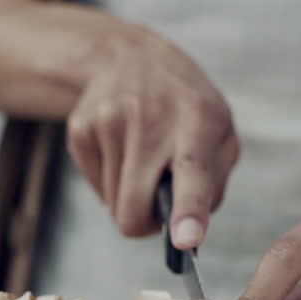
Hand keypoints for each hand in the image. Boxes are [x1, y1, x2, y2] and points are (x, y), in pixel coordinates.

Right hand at [66, 31, 237, 247]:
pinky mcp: (80, 130)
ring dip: (128, 194)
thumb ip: (214, 184)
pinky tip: (120, 148)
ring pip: (113, 205)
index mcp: (197, 120)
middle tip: (159, 200)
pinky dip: (110, 180)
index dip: (188, 211)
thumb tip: (189, 233)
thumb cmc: (185, 106)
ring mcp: (108, 122)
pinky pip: (95, 188)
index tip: (186, 240)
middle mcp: (150, 118)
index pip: (192, 172)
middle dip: (143, 221)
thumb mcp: (221, 132)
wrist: (130, 59)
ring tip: (141, 157)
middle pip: (133, 210)